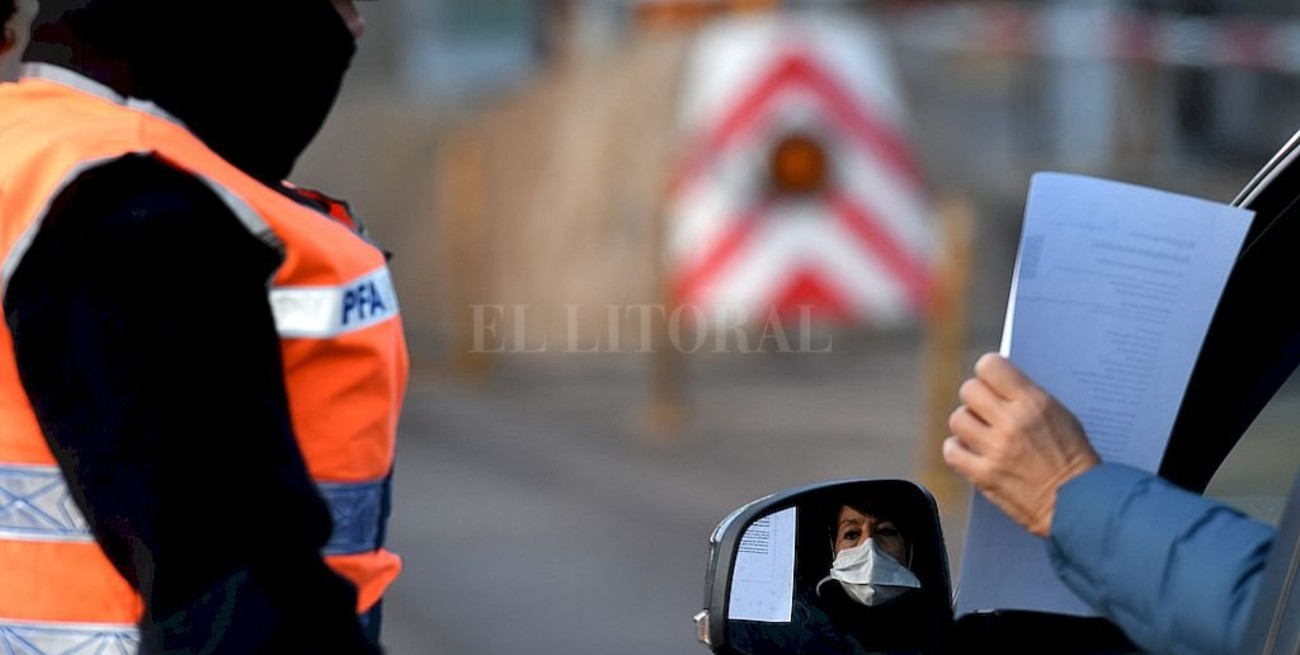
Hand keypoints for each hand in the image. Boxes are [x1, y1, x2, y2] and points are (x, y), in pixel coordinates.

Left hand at [944, 353, 1100, 536]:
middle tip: (988, 411)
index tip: (992, 381)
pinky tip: (972, 452)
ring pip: (957, 419)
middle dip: (977, 398)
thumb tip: (999, 383)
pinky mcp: (984, 476)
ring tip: (982, 434)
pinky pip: (952, 451)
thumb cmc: (1073, 458)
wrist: (1080, 503)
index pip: (990, 366)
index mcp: (1032, 403)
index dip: (989, 372)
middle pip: (969, 390)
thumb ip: (1027, 397)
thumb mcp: (1060, 415)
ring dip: (968, 425)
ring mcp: (995, 450)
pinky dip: (958, 450)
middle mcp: (1011, 423)